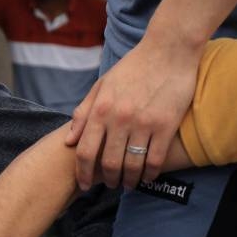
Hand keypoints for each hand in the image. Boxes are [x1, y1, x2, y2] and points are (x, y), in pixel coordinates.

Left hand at [66, 36, 201, 189]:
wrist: (167, 51)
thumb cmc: (132, 68)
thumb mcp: (101, 86)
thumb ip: (84, 113)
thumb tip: (69, 140)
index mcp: (100, 110)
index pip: (84, 151)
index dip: (82, 173)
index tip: (83, 185)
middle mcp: (119, 119)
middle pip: (107, 162)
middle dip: (106, 180)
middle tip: (108, 185)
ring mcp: (143, 123)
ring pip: (132, 164)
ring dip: (128, 180)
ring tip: (127, 184)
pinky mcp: (166, 125)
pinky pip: (155, 159)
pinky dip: (150, 173)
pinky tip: (148, 177)